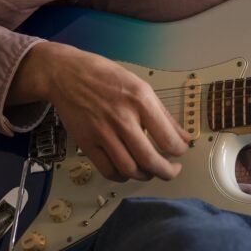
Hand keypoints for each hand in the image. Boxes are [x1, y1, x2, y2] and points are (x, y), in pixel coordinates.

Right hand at [9, 41, 189, 181]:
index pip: (167, 137)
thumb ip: (163, 114)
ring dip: (144, 176)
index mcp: (140, 101)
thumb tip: (184, 136)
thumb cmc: (105, 77)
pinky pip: (107, 170)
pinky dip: (121, 177)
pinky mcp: (86, 143)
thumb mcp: (140, 86)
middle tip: (172, 171)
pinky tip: (128, 171)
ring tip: (150, 171)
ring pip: (129, 169)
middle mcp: (122, 118)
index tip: (181, 151)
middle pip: (149, 159)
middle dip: (166, 172)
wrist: (66, 74)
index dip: (179, 150)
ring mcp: (102, 133)